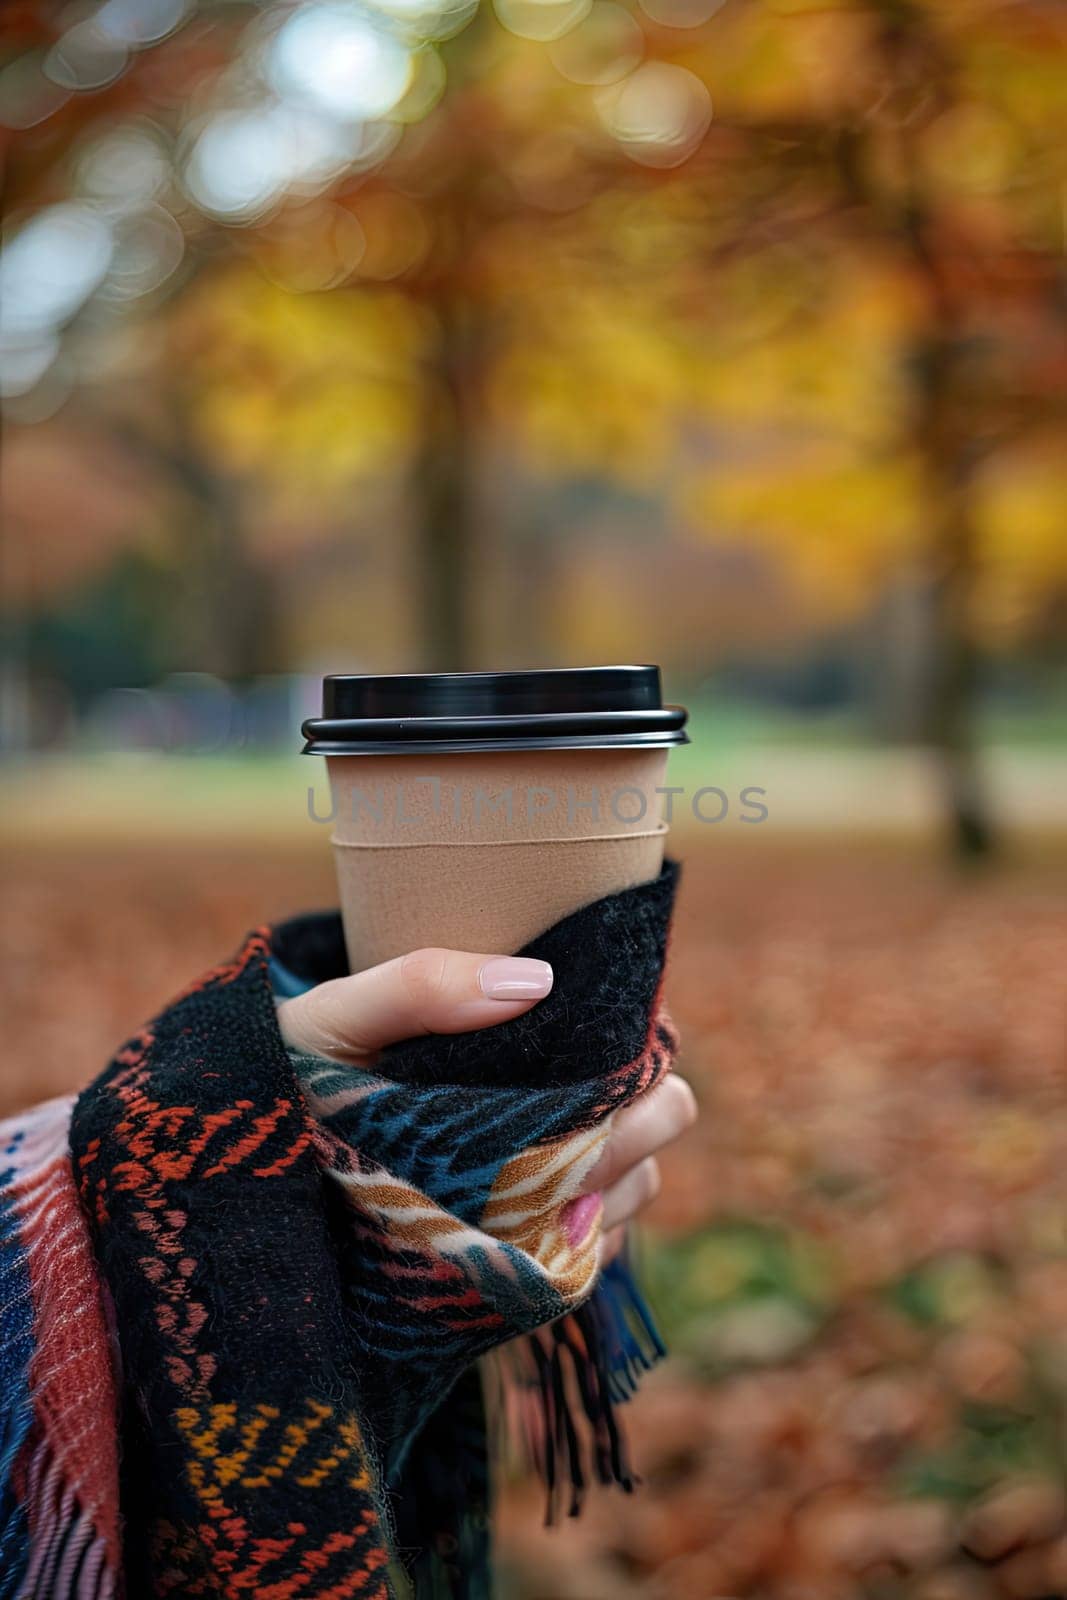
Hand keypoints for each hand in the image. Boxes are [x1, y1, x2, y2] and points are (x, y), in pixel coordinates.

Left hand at [278, 948, 695, 1260]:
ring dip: (614, 1191)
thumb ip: (419, 984)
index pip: (641, 1031)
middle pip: (663, 1110)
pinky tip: (537, 1248)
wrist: (237, 1164)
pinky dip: (585, 1252)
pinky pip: (596, 1254)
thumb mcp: (338, 1019)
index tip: (613, 1070)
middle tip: (573, 1151)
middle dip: (638, 1129)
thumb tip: (535, 982)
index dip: (647, 1050)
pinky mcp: (526, 1250)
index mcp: (530, 1035)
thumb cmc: (290, 1071)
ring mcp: (546, 1179)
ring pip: (640, 1182)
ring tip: (547, 1204)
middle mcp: (555, 1102)